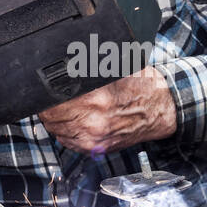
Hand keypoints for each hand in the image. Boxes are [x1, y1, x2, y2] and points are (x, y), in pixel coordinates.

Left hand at [39, 66, 176, 153]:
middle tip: (53, 95)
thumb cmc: (143, 86)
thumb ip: (90, 64)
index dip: (43, 94)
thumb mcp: (118, 66)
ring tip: (63, 106)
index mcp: (97, 100)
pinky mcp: (98, 149)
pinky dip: (64, 131)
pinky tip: (72, 119)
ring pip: (56, 131)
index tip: (44, 88)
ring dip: (54, 119)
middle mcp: (94, 124)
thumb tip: (64, 58)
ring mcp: (95, 140)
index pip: (51, 103)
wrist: (163, 110)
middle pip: (50, 118)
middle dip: (48, 105)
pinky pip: (68, 142)